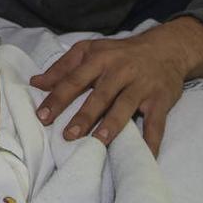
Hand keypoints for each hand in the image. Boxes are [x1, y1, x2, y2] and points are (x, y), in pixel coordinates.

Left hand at [29, 17, 202, 155]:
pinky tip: (145, 155)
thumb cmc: (120, 53)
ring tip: (99, 141)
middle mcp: (120, 71)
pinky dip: (152, 140)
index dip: (58, 98)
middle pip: (100, 95)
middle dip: (84, 116)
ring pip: (125, 106)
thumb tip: (36, 83)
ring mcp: (141, 86)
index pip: (74, 80)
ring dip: (113, 124)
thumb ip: (62, 67)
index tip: (42, 116)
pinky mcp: (160, 100)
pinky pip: (156, 122)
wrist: (167, 48)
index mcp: (99, 59)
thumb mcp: (89, 51)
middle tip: (68, 135)